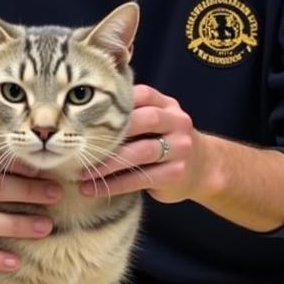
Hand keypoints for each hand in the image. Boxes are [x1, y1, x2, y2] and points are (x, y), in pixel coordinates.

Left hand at [80, 85, 206, 203]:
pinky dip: (114, 184)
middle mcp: (177, 123)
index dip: (115, 102)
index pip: (141, 95)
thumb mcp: (156, 120)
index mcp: (167, 105)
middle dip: (110, 132)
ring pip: (139, 152)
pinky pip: (141, 178)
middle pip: (144, 121)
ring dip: (107, 164)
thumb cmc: (165, 139)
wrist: (205, 168)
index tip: (83, 112)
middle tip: (79, 143)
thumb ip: (131, 113)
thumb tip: (80, 113)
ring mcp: (180, 149)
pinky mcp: (176, 174)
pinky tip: (92, 188)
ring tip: (81, 172)